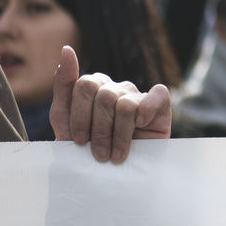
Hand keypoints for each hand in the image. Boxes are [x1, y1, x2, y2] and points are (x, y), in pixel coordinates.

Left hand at [49, 46, 171, 163]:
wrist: (116, 176)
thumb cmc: (90, 150)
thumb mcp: (66, 121)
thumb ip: (64, 86)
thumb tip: (67, 49)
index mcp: (93, 88)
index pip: (83, 85)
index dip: (80, 117)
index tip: (78, 142)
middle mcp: (116, 88)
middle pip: (103, 95)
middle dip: (98, 129)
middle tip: (99, 153)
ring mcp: (138, 95)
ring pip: (125, 104)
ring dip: (119, 135)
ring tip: (117, 155)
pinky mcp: (161, 104)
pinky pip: (157, 94)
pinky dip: (147, 110)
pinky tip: (141, 127)